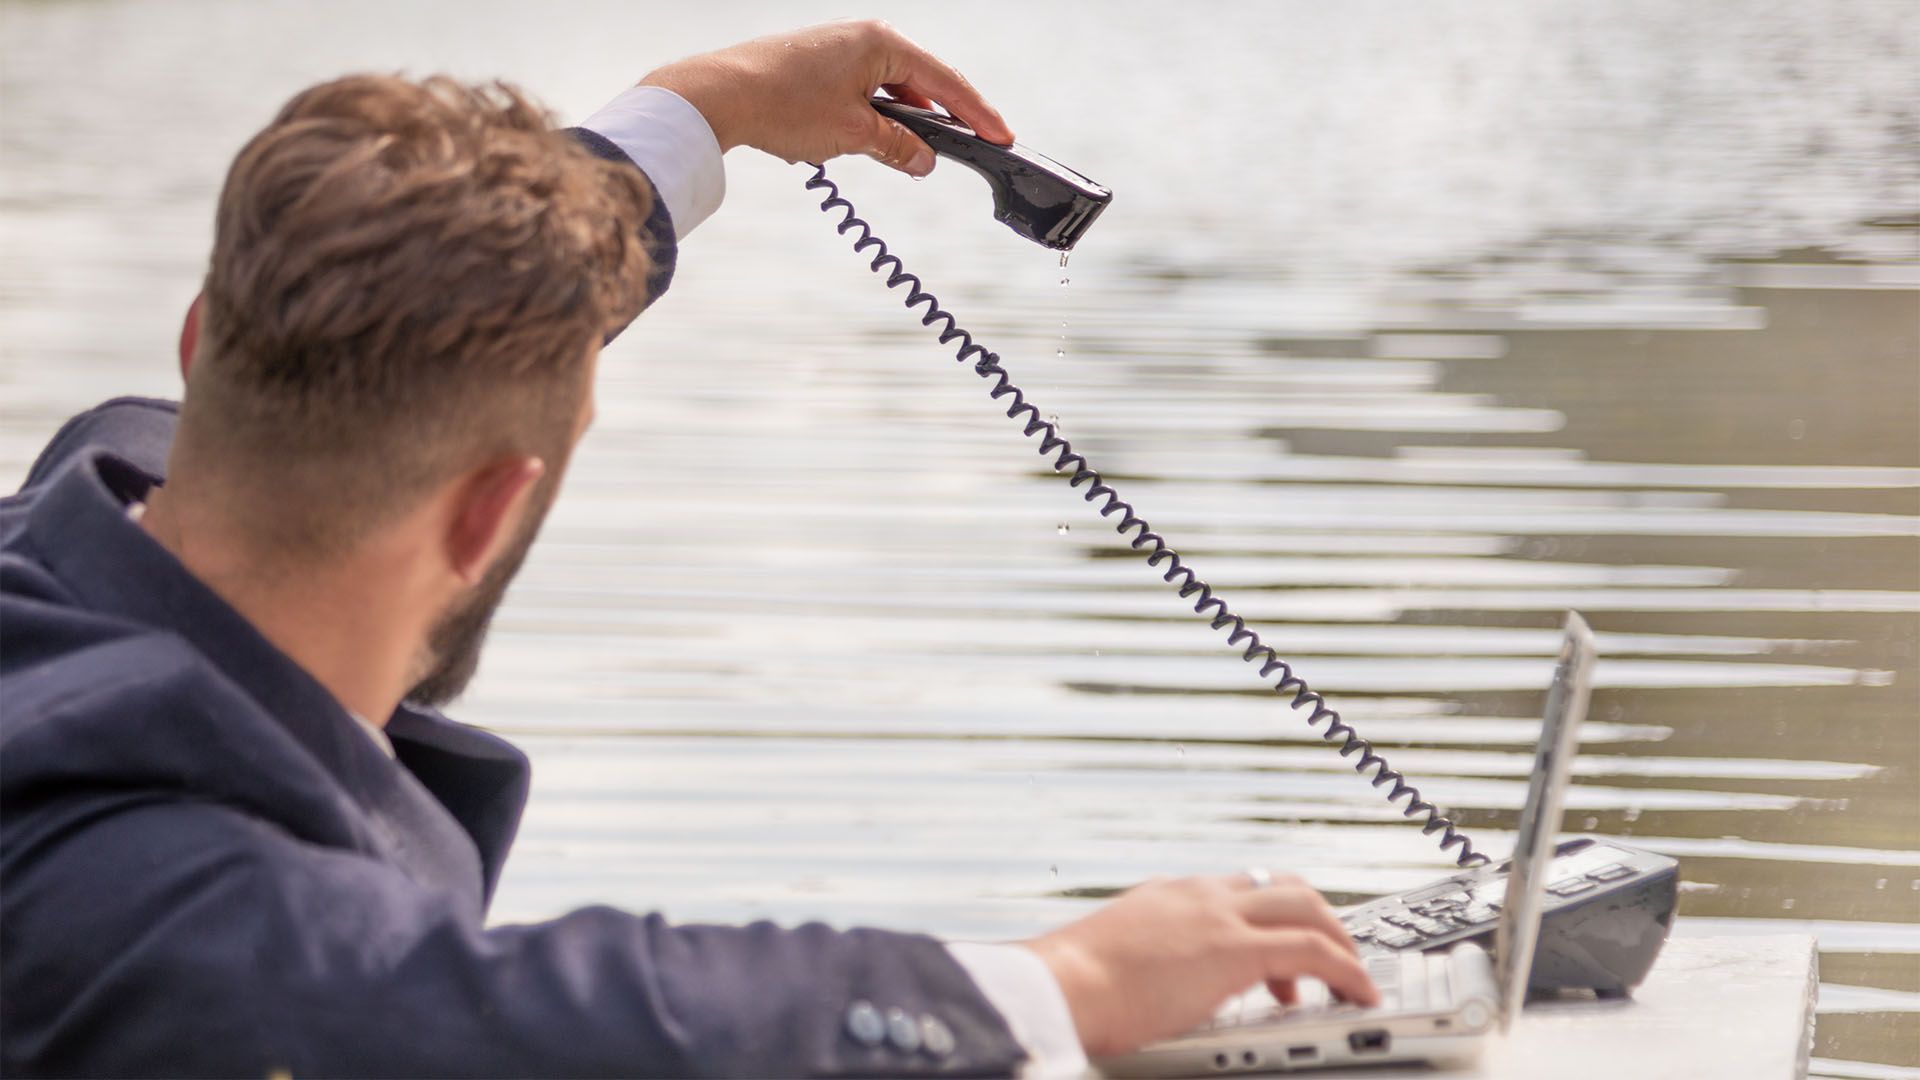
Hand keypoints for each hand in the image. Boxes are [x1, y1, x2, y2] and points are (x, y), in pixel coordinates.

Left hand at [638, 19, 1012, 176]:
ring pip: (889, 88)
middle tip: (972, 145)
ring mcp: (838, 48)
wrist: (718, 95)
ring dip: (904, 120)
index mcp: (882, 43)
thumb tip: (925, 161)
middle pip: (921, 80)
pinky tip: (872, 140)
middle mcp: (863, 38)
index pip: (945, 81)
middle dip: (945, 116)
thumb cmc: (783, 105)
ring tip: (916, 153)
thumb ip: (898, 148)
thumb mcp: (853, 134)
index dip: (976, 114)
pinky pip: (863, 90)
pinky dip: (876, 115)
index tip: (1001, 136)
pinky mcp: (816, 64)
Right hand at [1022, 870, 1378, 1057]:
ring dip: (1339, 940)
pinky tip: (1359, 993)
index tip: (1282, 952)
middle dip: (1318, 919)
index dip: (1271, 917)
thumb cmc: (1069, 985)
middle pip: (1282, 886)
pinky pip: (1313, 951)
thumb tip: (1138, 988)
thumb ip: (1138, 961)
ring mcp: (1218, 917)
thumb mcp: (1109, 958)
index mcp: (1167, 896)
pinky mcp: (1235, 950)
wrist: (1058, 986)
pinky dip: (1346, 970)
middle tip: (1332, 957)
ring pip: (1307, 906)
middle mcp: (1198, 895)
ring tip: (1352, 979)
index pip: (1238, 889)